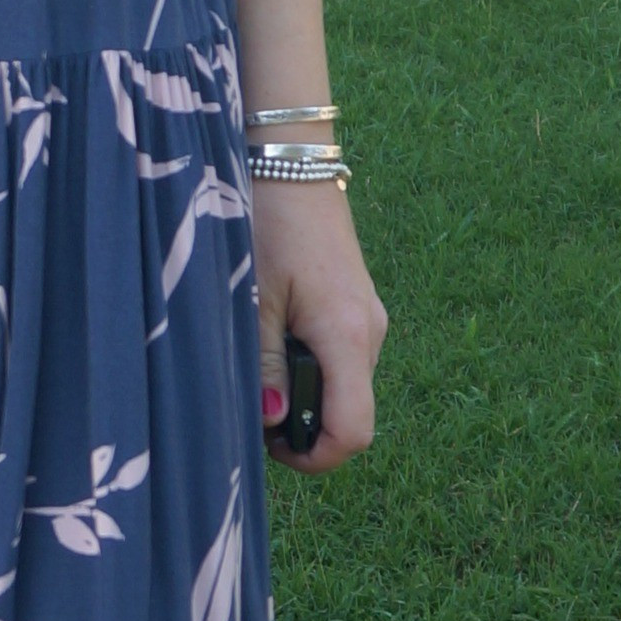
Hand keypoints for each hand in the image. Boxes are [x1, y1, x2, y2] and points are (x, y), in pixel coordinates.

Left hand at [253, 178, 385, 474]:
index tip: (271, 450)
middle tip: (251, 404)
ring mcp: (367, 317)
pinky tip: (273, 336)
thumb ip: (263, 363)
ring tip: (256, 364)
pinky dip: (310, 365)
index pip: (353, 430)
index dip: (315, 457)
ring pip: (343, 384)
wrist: (290, 163)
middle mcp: (370, 332)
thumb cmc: (267, 223)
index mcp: (348, 336)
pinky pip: (340, 356)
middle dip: (302, 424)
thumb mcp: (254, 298)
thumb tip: (270, 420)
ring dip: (304, 392)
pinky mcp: (356, 303)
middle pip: (348, 411)